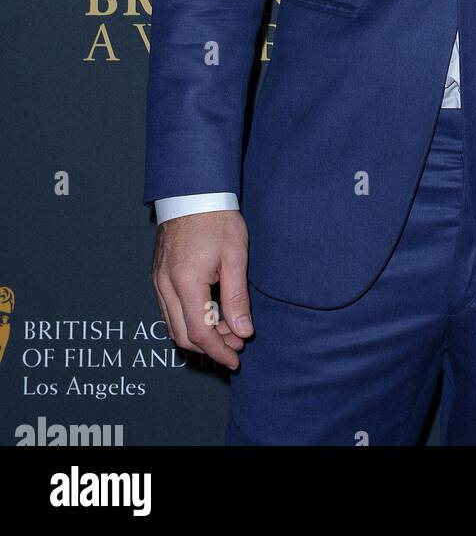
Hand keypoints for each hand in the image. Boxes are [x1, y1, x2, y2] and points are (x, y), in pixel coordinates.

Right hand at [151, 211, 251, 370]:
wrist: (192, 192)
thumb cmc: (217, 220)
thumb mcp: (235, 257)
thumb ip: (237, 297)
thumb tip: (243, 332)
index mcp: (185, 283)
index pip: (199, 333)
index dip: (218, 350)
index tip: (235, 358)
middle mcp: (165, 286)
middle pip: (183, 334)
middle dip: (210, 346)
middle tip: (236, 344)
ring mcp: (158, 281)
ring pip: (173, 325)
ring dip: (199, 334)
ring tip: (227, 330)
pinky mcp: (158, 275)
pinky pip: (169, 310)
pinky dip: (188, 320)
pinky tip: (209, 315)